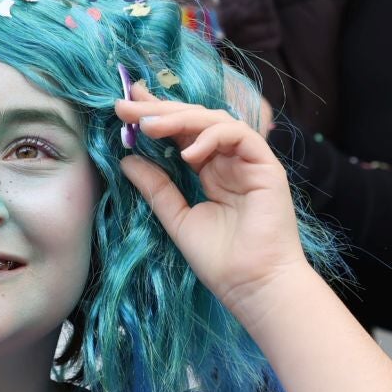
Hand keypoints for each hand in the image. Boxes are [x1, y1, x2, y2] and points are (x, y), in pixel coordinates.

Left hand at [115, 83, 311, 312]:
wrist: (252, 285)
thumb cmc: (220, 260)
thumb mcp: (177, 218)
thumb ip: (156, 188)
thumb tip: (126, 159)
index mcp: (210, 171)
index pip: (182, 133)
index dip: (156, 115)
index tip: (124, 107)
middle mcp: (229, 161)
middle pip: (195, 120)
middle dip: (160, 109)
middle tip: (126, 106)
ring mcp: (248, 161)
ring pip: (215, 120)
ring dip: (180, 118)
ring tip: (148, 125)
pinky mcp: (266, 165)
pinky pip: (239, 135)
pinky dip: (211, 137)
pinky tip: (187, 153)